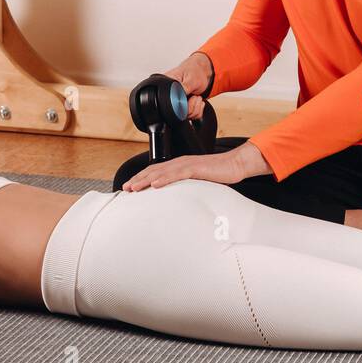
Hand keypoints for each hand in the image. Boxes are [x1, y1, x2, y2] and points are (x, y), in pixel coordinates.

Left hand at [122, 141, 270, 190]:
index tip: (131, 187)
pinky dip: (164, 178)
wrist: (235, 165)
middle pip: (154, 170)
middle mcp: (180, 162)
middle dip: (138, 179)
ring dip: (145, 180)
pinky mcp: (195, 168)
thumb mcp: (199, 182)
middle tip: (125, 188)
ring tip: (134, 188)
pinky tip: (155, 184)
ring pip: (161, 171)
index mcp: (180, 165)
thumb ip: (187, 187)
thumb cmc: (219, 174)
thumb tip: (179, 199)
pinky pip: (177, 173)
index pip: (156, 171)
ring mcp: (187, 164)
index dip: (142, 178)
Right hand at [159, 51, 213, 120]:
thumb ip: (184, 87)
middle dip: (190, 106)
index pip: (168, 103)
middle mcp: (171, 97)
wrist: (203, 73)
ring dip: (196, 108)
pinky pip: (192, 116)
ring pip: (186, 116)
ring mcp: (178, 103)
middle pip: (177, 113)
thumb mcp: (190, 78)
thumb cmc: (195, 71)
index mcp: (167, 87)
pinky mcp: (185, 108)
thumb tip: (178, 96)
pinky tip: (197, 101)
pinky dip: (198, 110)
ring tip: (196, 97)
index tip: (188, 96)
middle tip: (195, 96)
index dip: (180, 104)